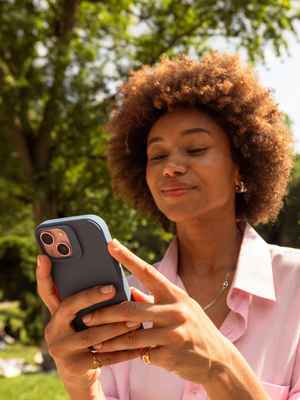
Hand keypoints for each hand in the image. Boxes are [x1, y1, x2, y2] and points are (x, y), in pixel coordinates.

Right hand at [35, 254, 150, 385]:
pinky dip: (124, 351)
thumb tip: (116, 284)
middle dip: (91, 296)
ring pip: (92, 334)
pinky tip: (140, 345)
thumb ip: (90, 303)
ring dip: (116, 326)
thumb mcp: (82, 321)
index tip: (44, 256)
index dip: (43, 274)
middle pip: (69, 306)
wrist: (78, 377)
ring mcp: (61, 349)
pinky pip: (104, 357)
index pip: (47, 290)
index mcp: (56, 314)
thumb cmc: (87, 338)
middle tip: (112, 288)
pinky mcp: (75, 367)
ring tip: (135, 319)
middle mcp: (53, 330)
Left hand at [82, 239, 228, 384]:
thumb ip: (154, 300)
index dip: (127, 257)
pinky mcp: (170, 354)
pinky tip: (109, 355)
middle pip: (131, 309)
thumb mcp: (179, 308)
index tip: (110, 244)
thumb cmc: (195, 329)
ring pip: (131, 335)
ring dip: (108, 339)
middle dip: (105, 314)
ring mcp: (173, 333)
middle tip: (86, 316)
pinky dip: (122, 354)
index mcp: (175, 294)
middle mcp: (175, 310)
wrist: (218, 360)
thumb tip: (130, 291)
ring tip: (91, 340)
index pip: (147, 271)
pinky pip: (139, 354)